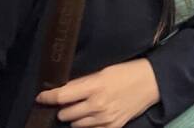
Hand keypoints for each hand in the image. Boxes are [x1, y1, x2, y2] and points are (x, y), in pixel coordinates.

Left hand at [36, 59, 159, 127]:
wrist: (152, 83)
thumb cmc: (127, 72)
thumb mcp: (103, 72)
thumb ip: (82, 82)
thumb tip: (62, 90)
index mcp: (94, 87)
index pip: (61, 97)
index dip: (47, 97)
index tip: (41, 97)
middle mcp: (97, 105)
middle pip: (64, 114)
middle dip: (63, 108)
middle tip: (68, 101)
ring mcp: (105, 119)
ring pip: (74, 125)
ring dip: (74, 117)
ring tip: (82, 108)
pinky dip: (87, 125)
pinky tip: (92, 117)